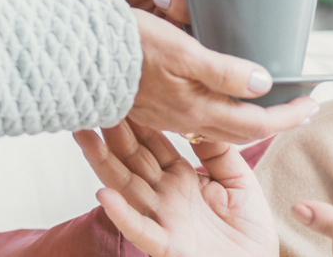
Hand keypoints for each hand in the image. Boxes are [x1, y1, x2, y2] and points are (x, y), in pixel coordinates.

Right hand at [75, 119, 279, 256]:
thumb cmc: (249, 234)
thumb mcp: (238, 182)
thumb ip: (219, 153)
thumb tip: (203, 122)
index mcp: (181, 180)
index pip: (153, 145)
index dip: (137, 121)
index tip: (124, 92)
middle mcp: (166, 197)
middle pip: (131, 160)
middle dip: (111, 132)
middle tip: (94, 102)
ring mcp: (163, 220)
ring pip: (126, 188)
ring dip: (103, 163)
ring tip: (84, 136)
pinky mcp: (168, 246)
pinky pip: (141, 229)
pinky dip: (122, 213)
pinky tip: (104, 195)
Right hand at [130, 9, 318, 142]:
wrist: (75, 55)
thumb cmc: (128, 46)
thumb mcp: (182, 53)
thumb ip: (224, 71)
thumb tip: (265, 84)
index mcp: (197, 109)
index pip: (257, 123)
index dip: (289, 115)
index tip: (313, 103)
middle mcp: (186, 120)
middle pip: (244, 130)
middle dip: (278, 119)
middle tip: (304, 107)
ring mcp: (169, 117)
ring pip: (222, 127)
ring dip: (253, 117)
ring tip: (273, 104)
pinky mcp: (156, 108)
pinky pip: (201, 118)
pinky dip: (226, 112)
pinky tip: (228, 98)